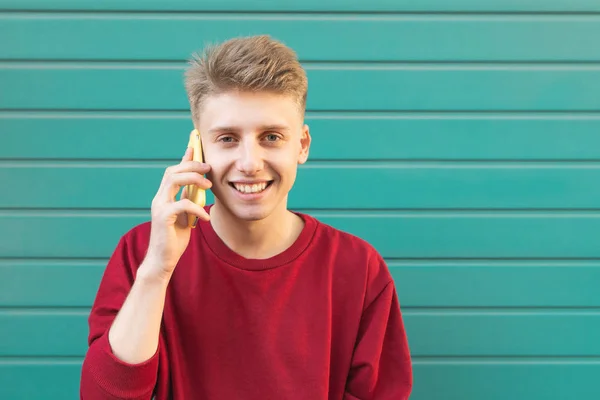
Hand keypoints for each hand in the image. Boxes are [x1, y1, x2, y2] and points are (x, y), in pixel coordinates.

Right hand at [141, 146, 211, 280]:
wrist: (163, 260)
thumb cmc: (174, 238)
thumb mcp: (185, 215)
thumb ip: (188, 199)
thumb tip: (198, 186)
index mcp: (165, 196)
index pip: (174, 171)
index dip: (185, 158)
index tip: (195, 145)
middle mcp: (159, 198)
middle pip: (173, 171)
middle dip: (191, 165)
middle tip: (209, 168)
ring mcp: (159, 207)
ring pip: (173, 181)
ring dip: (193, 179)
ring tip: (209, 186)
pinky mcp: (163, 218)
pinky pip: (181, 204)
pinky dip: (196, 207)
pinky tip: (205, 216)